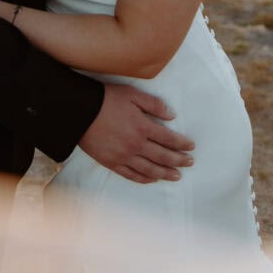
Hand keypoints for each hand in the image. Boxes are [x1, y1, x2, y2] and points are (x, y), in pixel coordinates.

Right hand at [78, 83, 193, 183]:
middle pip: (162, 156)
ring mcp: (124, 156)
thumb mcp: (132, 94)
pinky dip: (145, 179)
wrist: (81, 112)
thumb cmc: (107, 99)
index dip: (182, 144)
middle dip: (178, 160)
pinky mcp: (112, 163)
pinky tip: (153, 178)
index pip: (168, 138)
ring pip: (150, 169)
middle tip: (190, 162)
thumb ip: (154, 105)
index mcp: (142, 126)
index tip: (191, 147)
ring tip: (177, 176)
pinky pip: (132, 175)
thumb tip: (172, 116)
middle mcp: (136, 145)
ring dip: (165, 173)